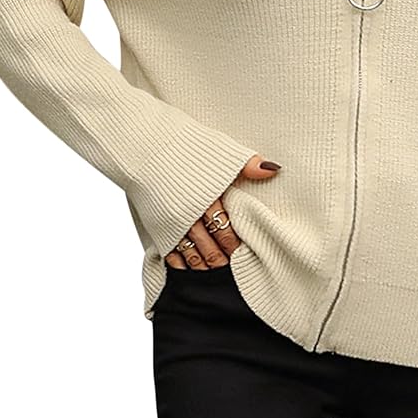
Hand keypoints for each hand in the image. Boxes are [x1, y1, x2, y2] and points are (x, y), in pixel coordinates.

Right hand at [165, 155, 280, 269]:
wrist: (144, 146)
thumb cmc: (183, 145)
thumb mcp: (218, 150)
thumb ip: (246, 164)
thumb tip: (273, 170)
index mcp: (207, 198)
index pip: (227, 230)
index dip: (236, 244)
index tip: (245, 252)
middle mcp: (189, 215)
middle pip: (211, 247)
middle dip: (223, 260)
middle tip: (233, 268)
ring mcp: (171, 224)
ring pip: (192, 255)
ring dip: (205, 266)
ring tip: (215, 271)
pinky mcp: (157, 227)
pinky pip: (170, 255)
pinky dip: (181, 266)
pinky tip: (189, 269)